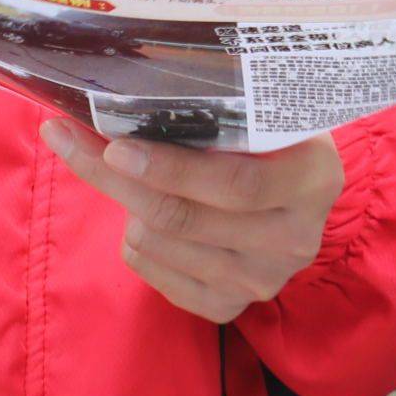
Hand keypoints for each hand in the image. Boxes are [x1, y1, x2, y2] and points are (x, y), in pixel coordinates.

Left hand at [41, 119, 343, 322]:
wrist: (295, 199)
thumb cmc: (273, 140)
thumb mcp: (267, 116)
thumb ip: (220, 111)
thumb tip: (131, 89)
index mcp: (314, 179)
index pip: (237, 183)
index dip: (171, 169)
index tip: (117, 146)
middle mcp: (295, 239)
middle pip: (186, 217)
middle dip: (124, 182)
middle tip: (80, 146)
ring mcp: (262, 280)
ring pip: (162, 244)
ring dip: (130, 208)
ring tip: (130, 178)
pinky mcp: (230, 307)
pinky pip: (156, 276)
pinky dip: (136, 243)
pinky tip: (142, 216)